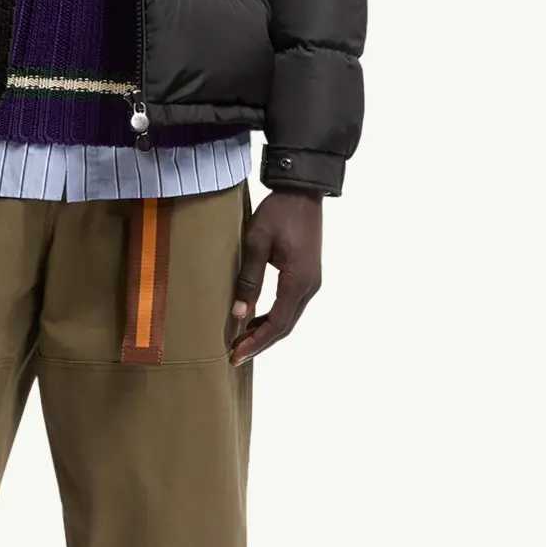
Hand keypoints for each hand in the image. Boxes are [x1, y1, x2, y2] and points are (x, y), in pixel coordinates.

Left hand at [227, 190, 322, 362]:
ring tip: (241, 341)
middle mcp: (310, 286)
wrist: (302, 191)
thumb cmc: (279, 212)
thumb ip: (249, 279)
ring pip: (289, 317)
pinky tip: (255, 319)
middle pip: (285, 326)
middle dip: (260, 342)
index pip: (277, 323)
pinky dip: (273, 316)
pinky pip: (291, 305)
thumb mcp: (257, 242)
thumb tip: (238, 314)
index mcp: (298, 281)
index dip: (256, 342)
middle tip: (234, 355)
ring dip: (266, 330)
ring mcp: (311, 281)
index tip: (236, 355)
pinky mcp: (308, 275)